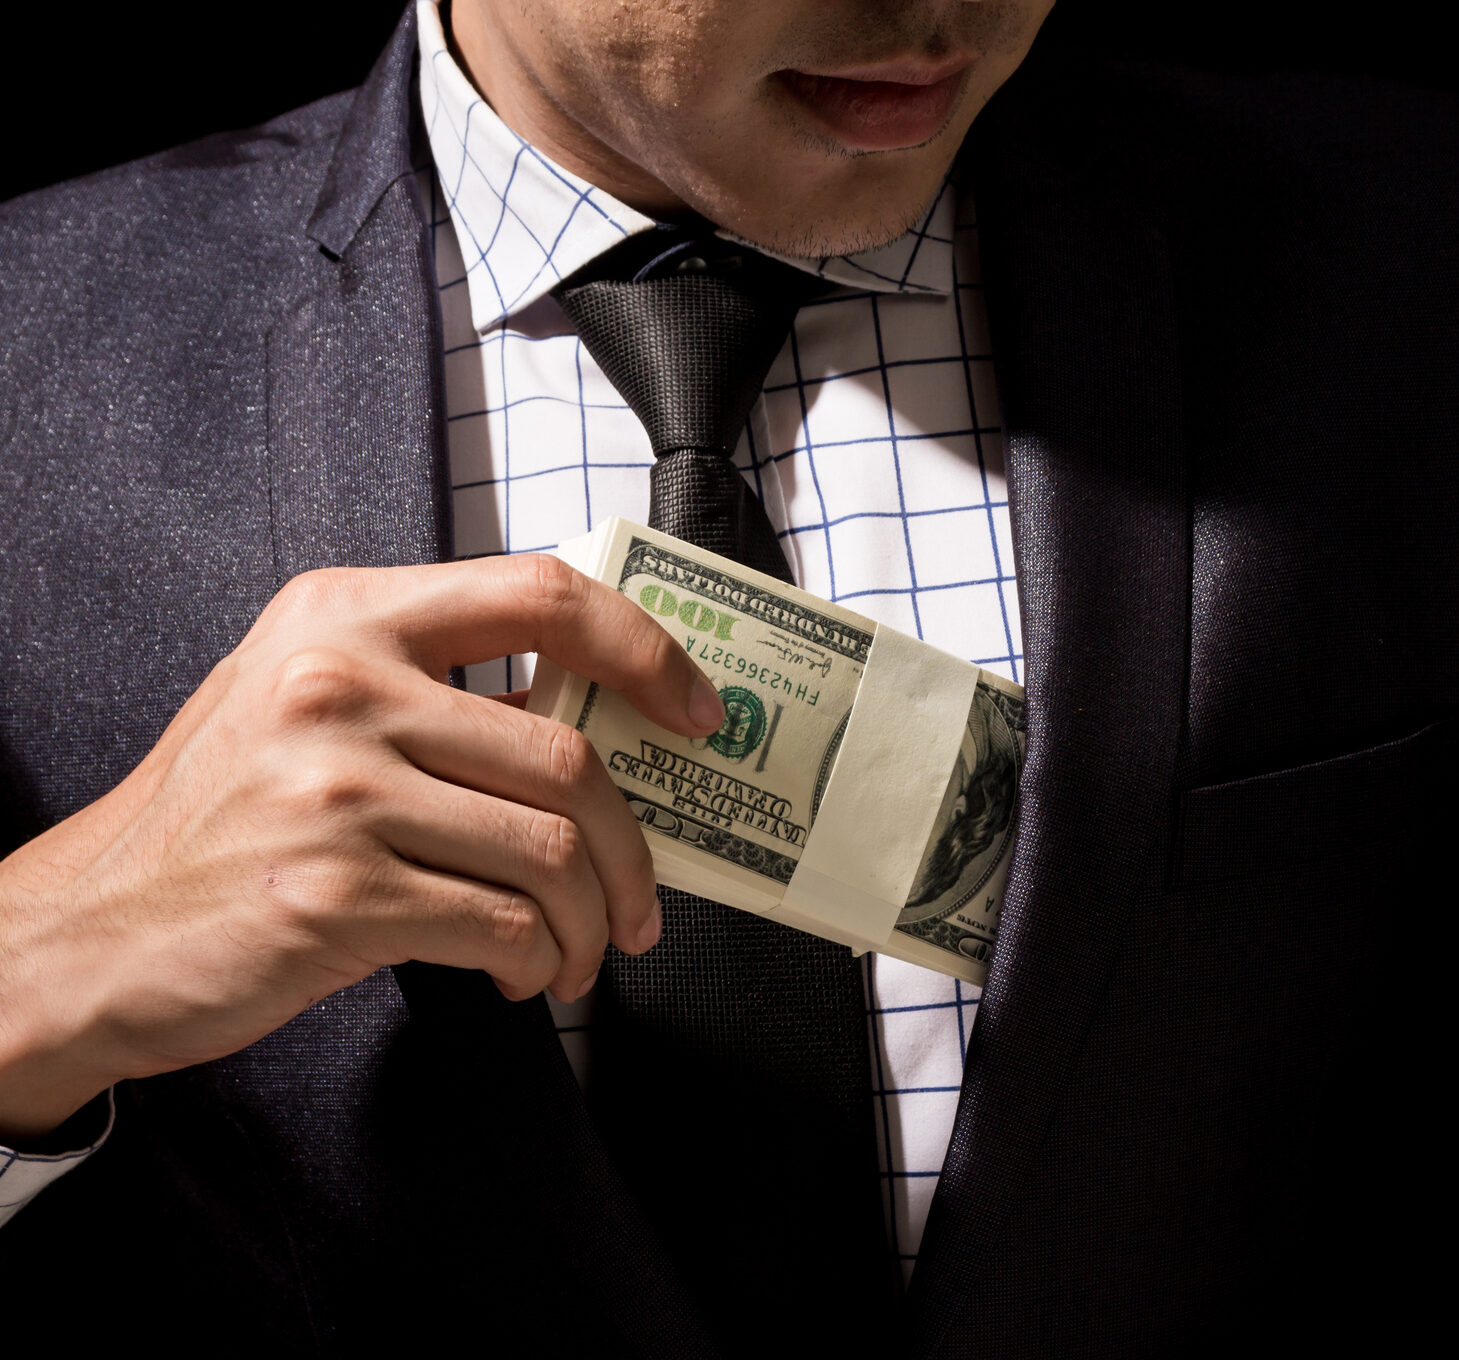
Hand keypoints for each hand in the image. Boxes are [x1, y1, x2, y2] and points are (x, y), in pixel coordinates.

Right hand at [0, 556, 723, 1140]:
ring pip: (549, 850)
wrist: (90, 928)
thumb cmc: (217, 815)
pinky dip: (537, 960)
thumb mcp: (306, 702)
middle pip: (566, 754)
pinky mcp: (336, 894)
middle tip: (642, 898)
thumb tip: (589, 730)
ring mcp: (337, 790)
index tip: (695, 707)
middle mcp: (341, 687)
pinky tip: (518, 972)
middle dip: (631, 846)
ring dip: (591, 918)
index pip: (539, 592)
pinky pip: (502, 925)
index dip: (644, 647)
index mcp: (346, 616)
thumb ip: (430, 690)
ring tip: (578, 951)